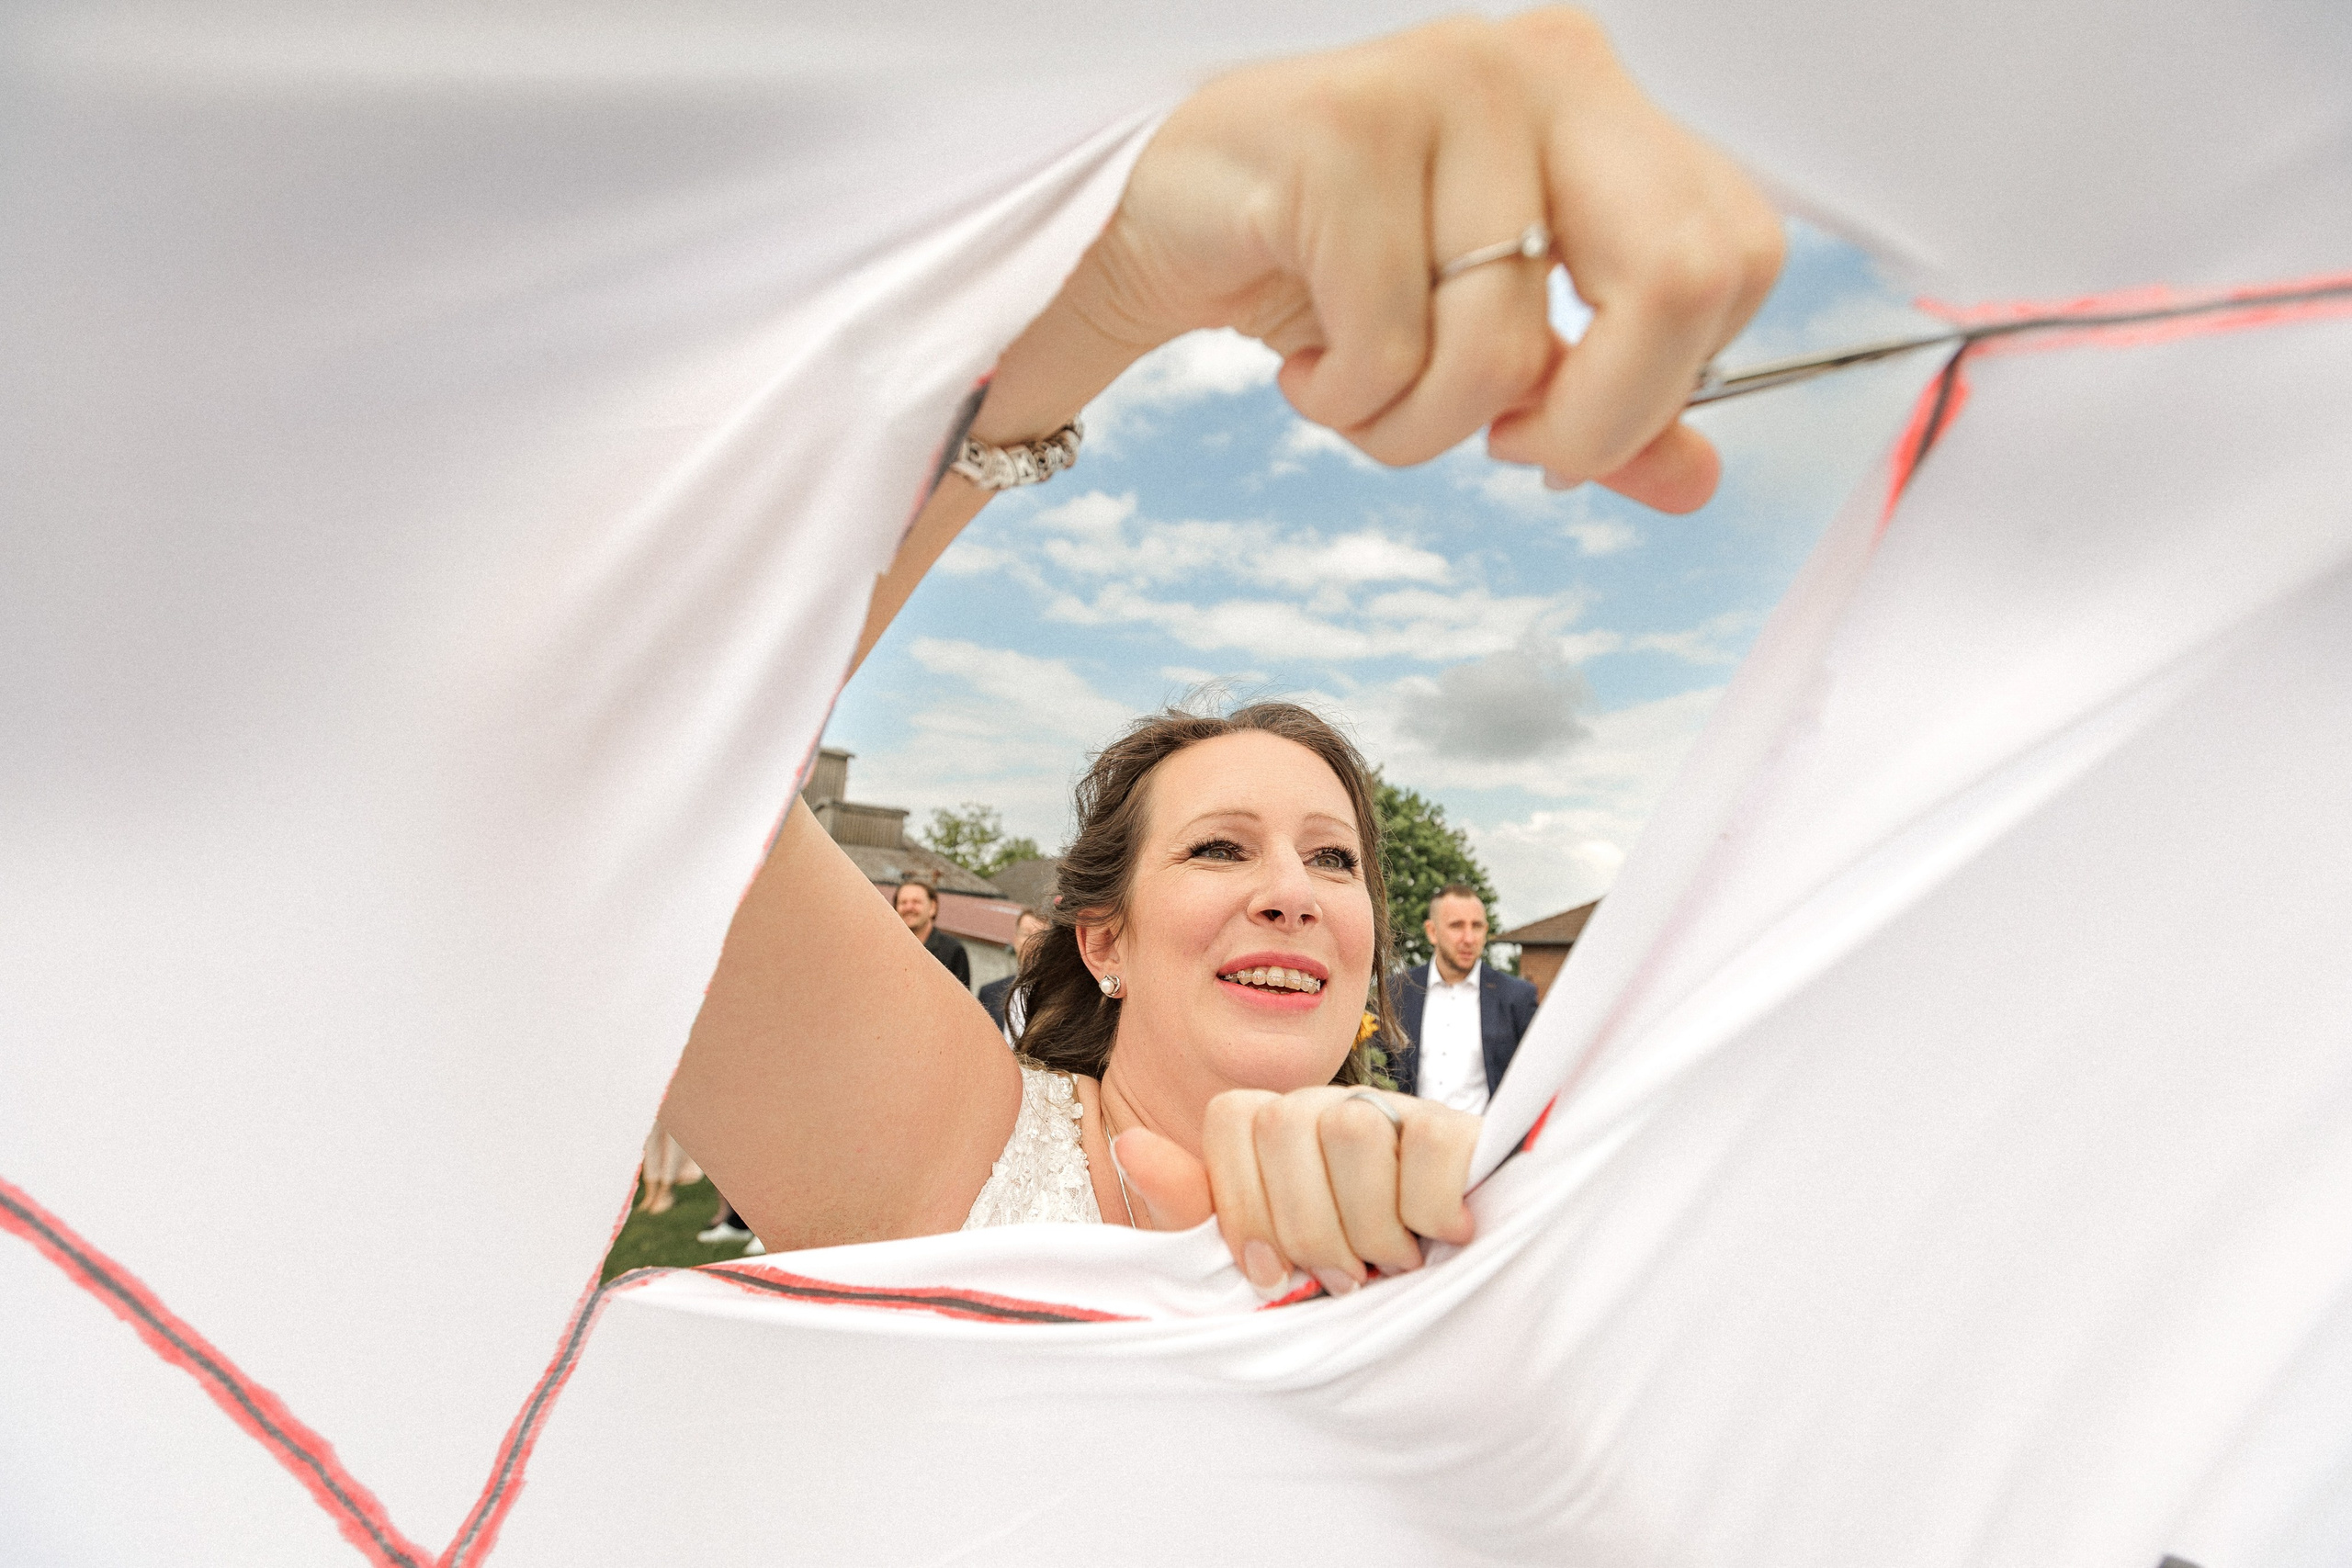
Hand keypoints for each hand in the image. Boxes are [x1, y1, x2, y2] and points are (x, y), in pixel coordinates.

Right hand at [1052, 7, 1783, 511]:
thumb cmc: (1332, 263)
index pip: (1739, 256)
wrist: (1168, 223)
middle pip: (1679, 283)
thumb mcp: (1485, 342)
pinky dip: (1343, 403)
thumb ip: (1600, 403)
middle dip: (1594, 425)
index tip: (1572, 420)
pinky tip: (1306, 367)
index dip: (1671, 381)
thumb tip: (1696, 481)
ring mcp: (1446, 85)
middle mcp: (1543, 69)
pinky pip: (1390, 346)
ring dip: (1417, 429)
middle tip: (1507, 450)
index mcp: (1604, 105)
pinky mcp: (1343, 131)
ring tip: (1356, 392)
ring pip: (1505, 350)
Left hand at [1114, 1087, 1479, 1298]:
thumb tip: (1129, 1144)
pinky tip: (1442, 1239)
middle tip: (1342, 1279)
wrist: (1435, 1322)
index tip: (1269, 1274)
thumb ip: (1190, 1210)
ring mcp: (1398, 1111)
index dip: (1244, 1205)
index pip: (1232, 1118)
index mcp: (1272, 1131)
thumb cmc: (1328, 1289)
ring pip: (1352, 1129)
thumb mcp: (1248, 1266)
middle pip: (1286, 1124)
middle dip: (1308, 1227)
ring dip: (1370, 1227)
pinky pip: (1431, 1145)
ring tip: (1392, 1264)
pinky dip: (1432, 1211)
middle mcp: (1330, 1106)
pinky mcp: (1462, 1132)